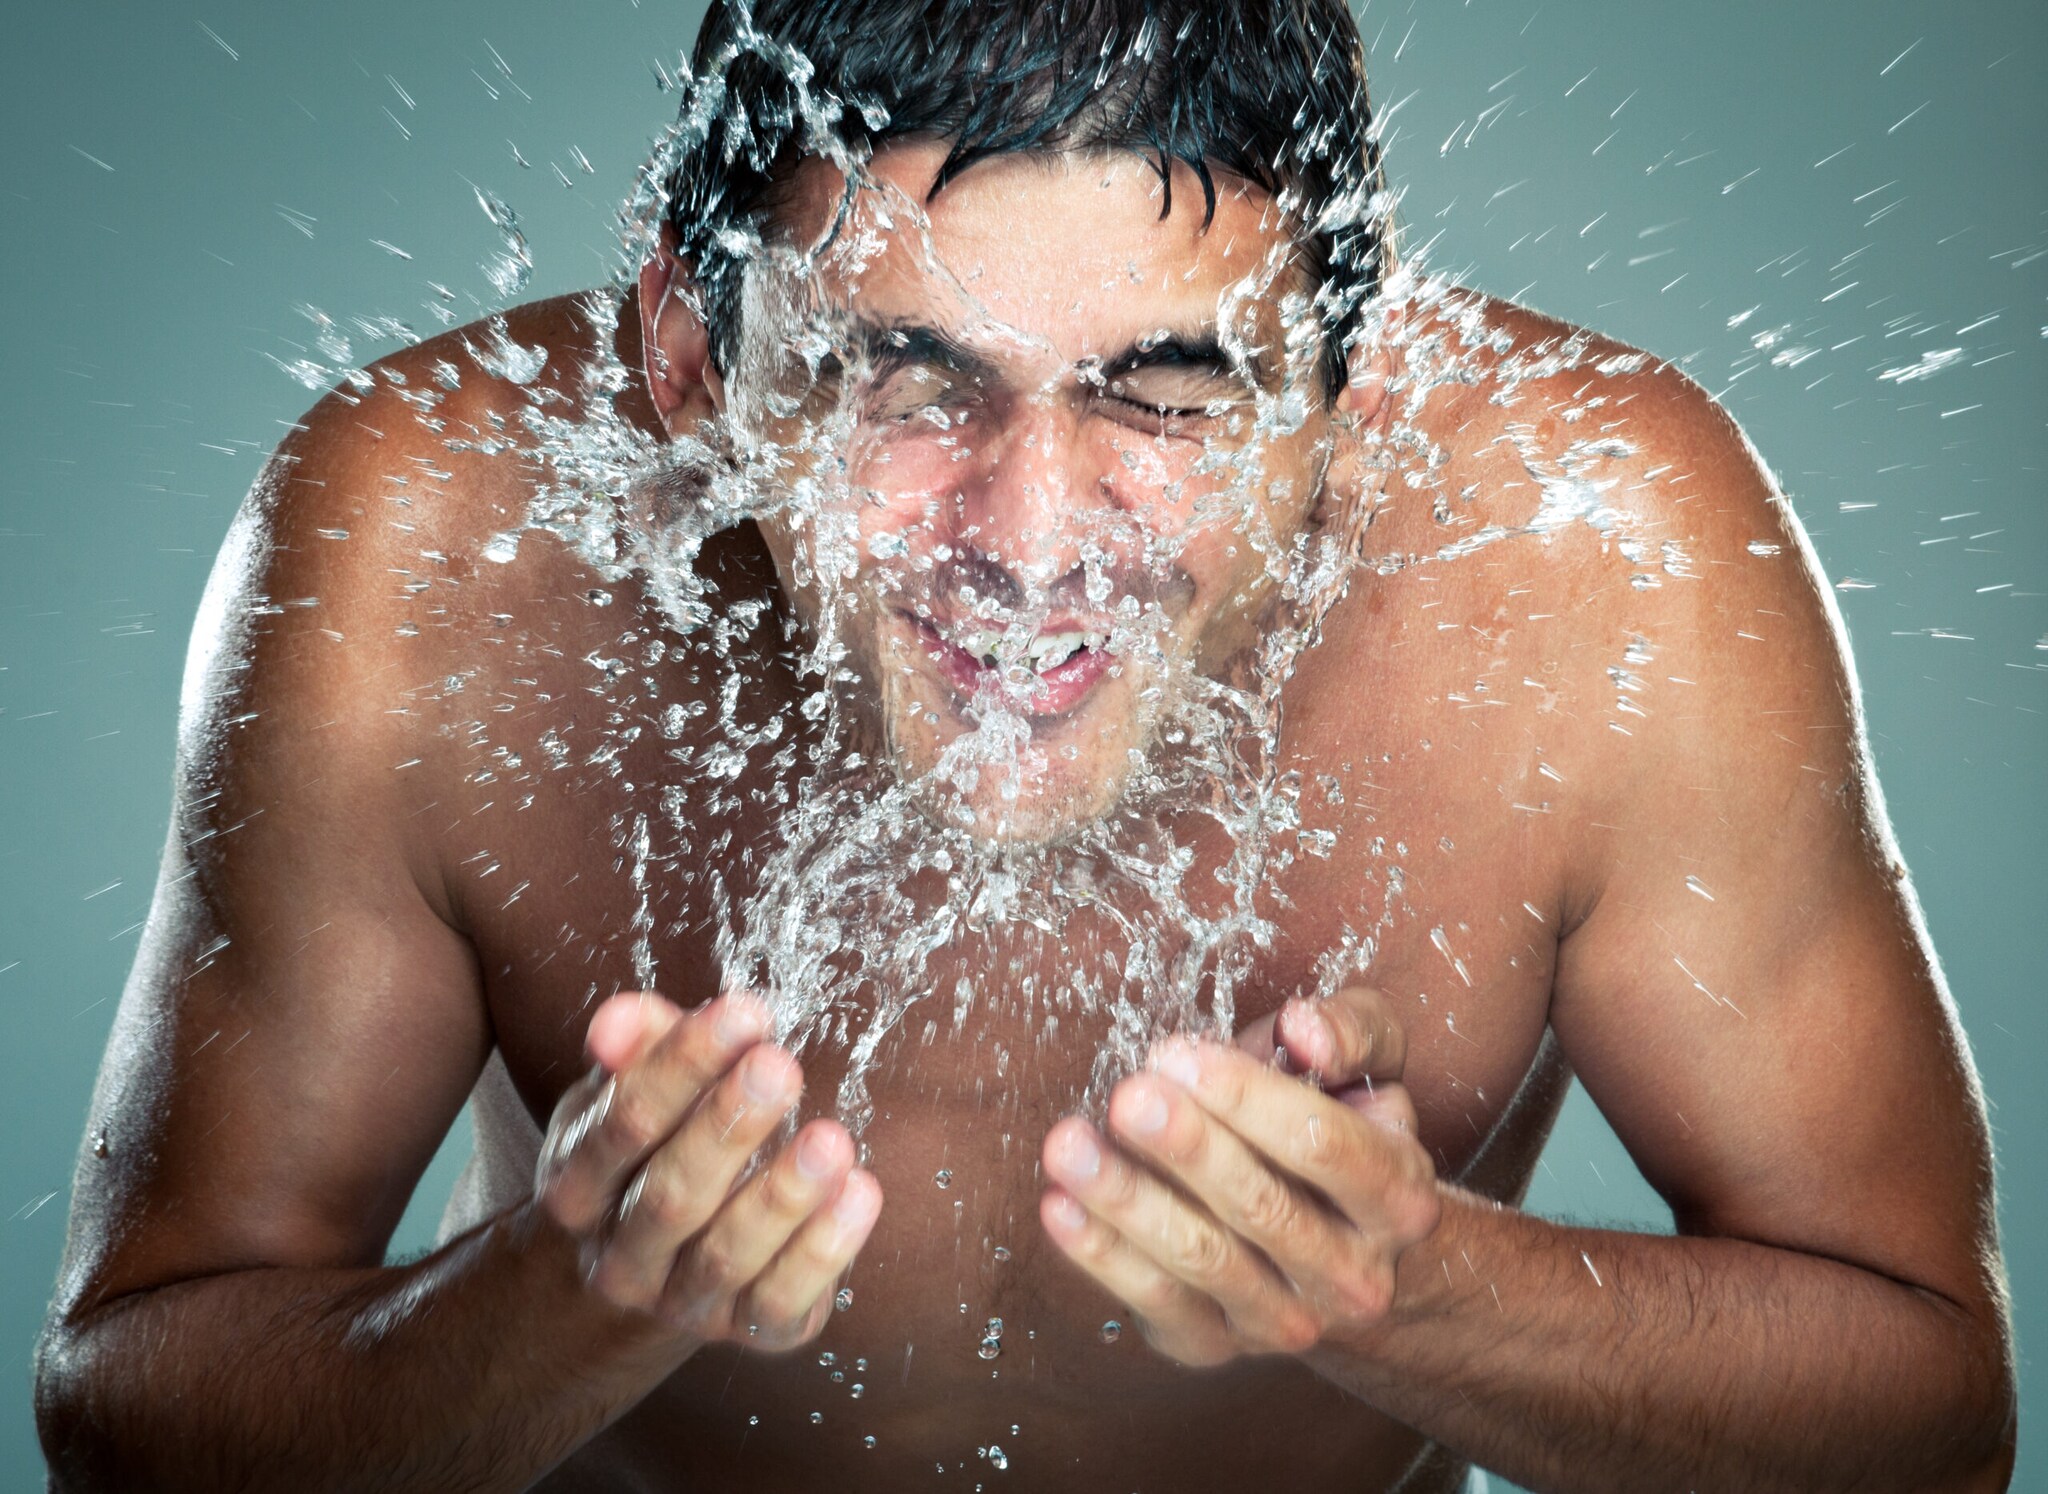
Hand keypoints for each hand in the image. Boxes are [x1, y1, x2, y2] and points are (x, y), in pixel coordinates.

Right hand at [534, 989, 881, 1351]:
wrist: (648, 1262)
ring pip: (725, 1256)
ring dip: (782, 1197)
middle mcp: (620, 1258)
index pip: (624, 1124)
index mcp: (578, 1187)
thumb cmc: (650, 1146)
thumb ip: (633, 1043)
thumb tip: (621, 1019)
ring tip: (831, 1141)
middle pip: (671, 1196)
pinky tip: (859, 1192)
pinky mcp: (747, 1329)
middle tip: (781, 1067)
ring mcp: (680, 1302)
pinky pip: (780, 1302)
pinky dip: (822, 1252)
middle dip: (728, 1127)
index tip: (744, 1012)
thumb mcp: (625, 1088)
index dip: (681, 1065)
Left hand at [1039, 985, 1438, 1366]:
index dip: (1248, 1098)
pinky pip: (1156, 1302)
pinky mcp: (1217, 1345)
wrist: (1347, 1253)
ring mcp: (1285, 1320)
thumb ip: (1352, 1031)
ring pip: (1203, 1260)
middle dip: (1189, 1149)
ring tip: (1069, 1144)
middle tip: (1129, 1096)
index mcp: (1397, 1199)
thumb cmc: (1345, 1130)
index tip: (1177, 1054)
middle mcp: (1353, 1276)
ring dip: (1129, 1200)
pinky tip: (1060, 1206)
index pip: (1326, 1145)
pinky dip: (1104, 1256)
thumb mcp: (1372, 1067)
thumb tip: (1303, 1029)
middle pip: (1264, 1207)